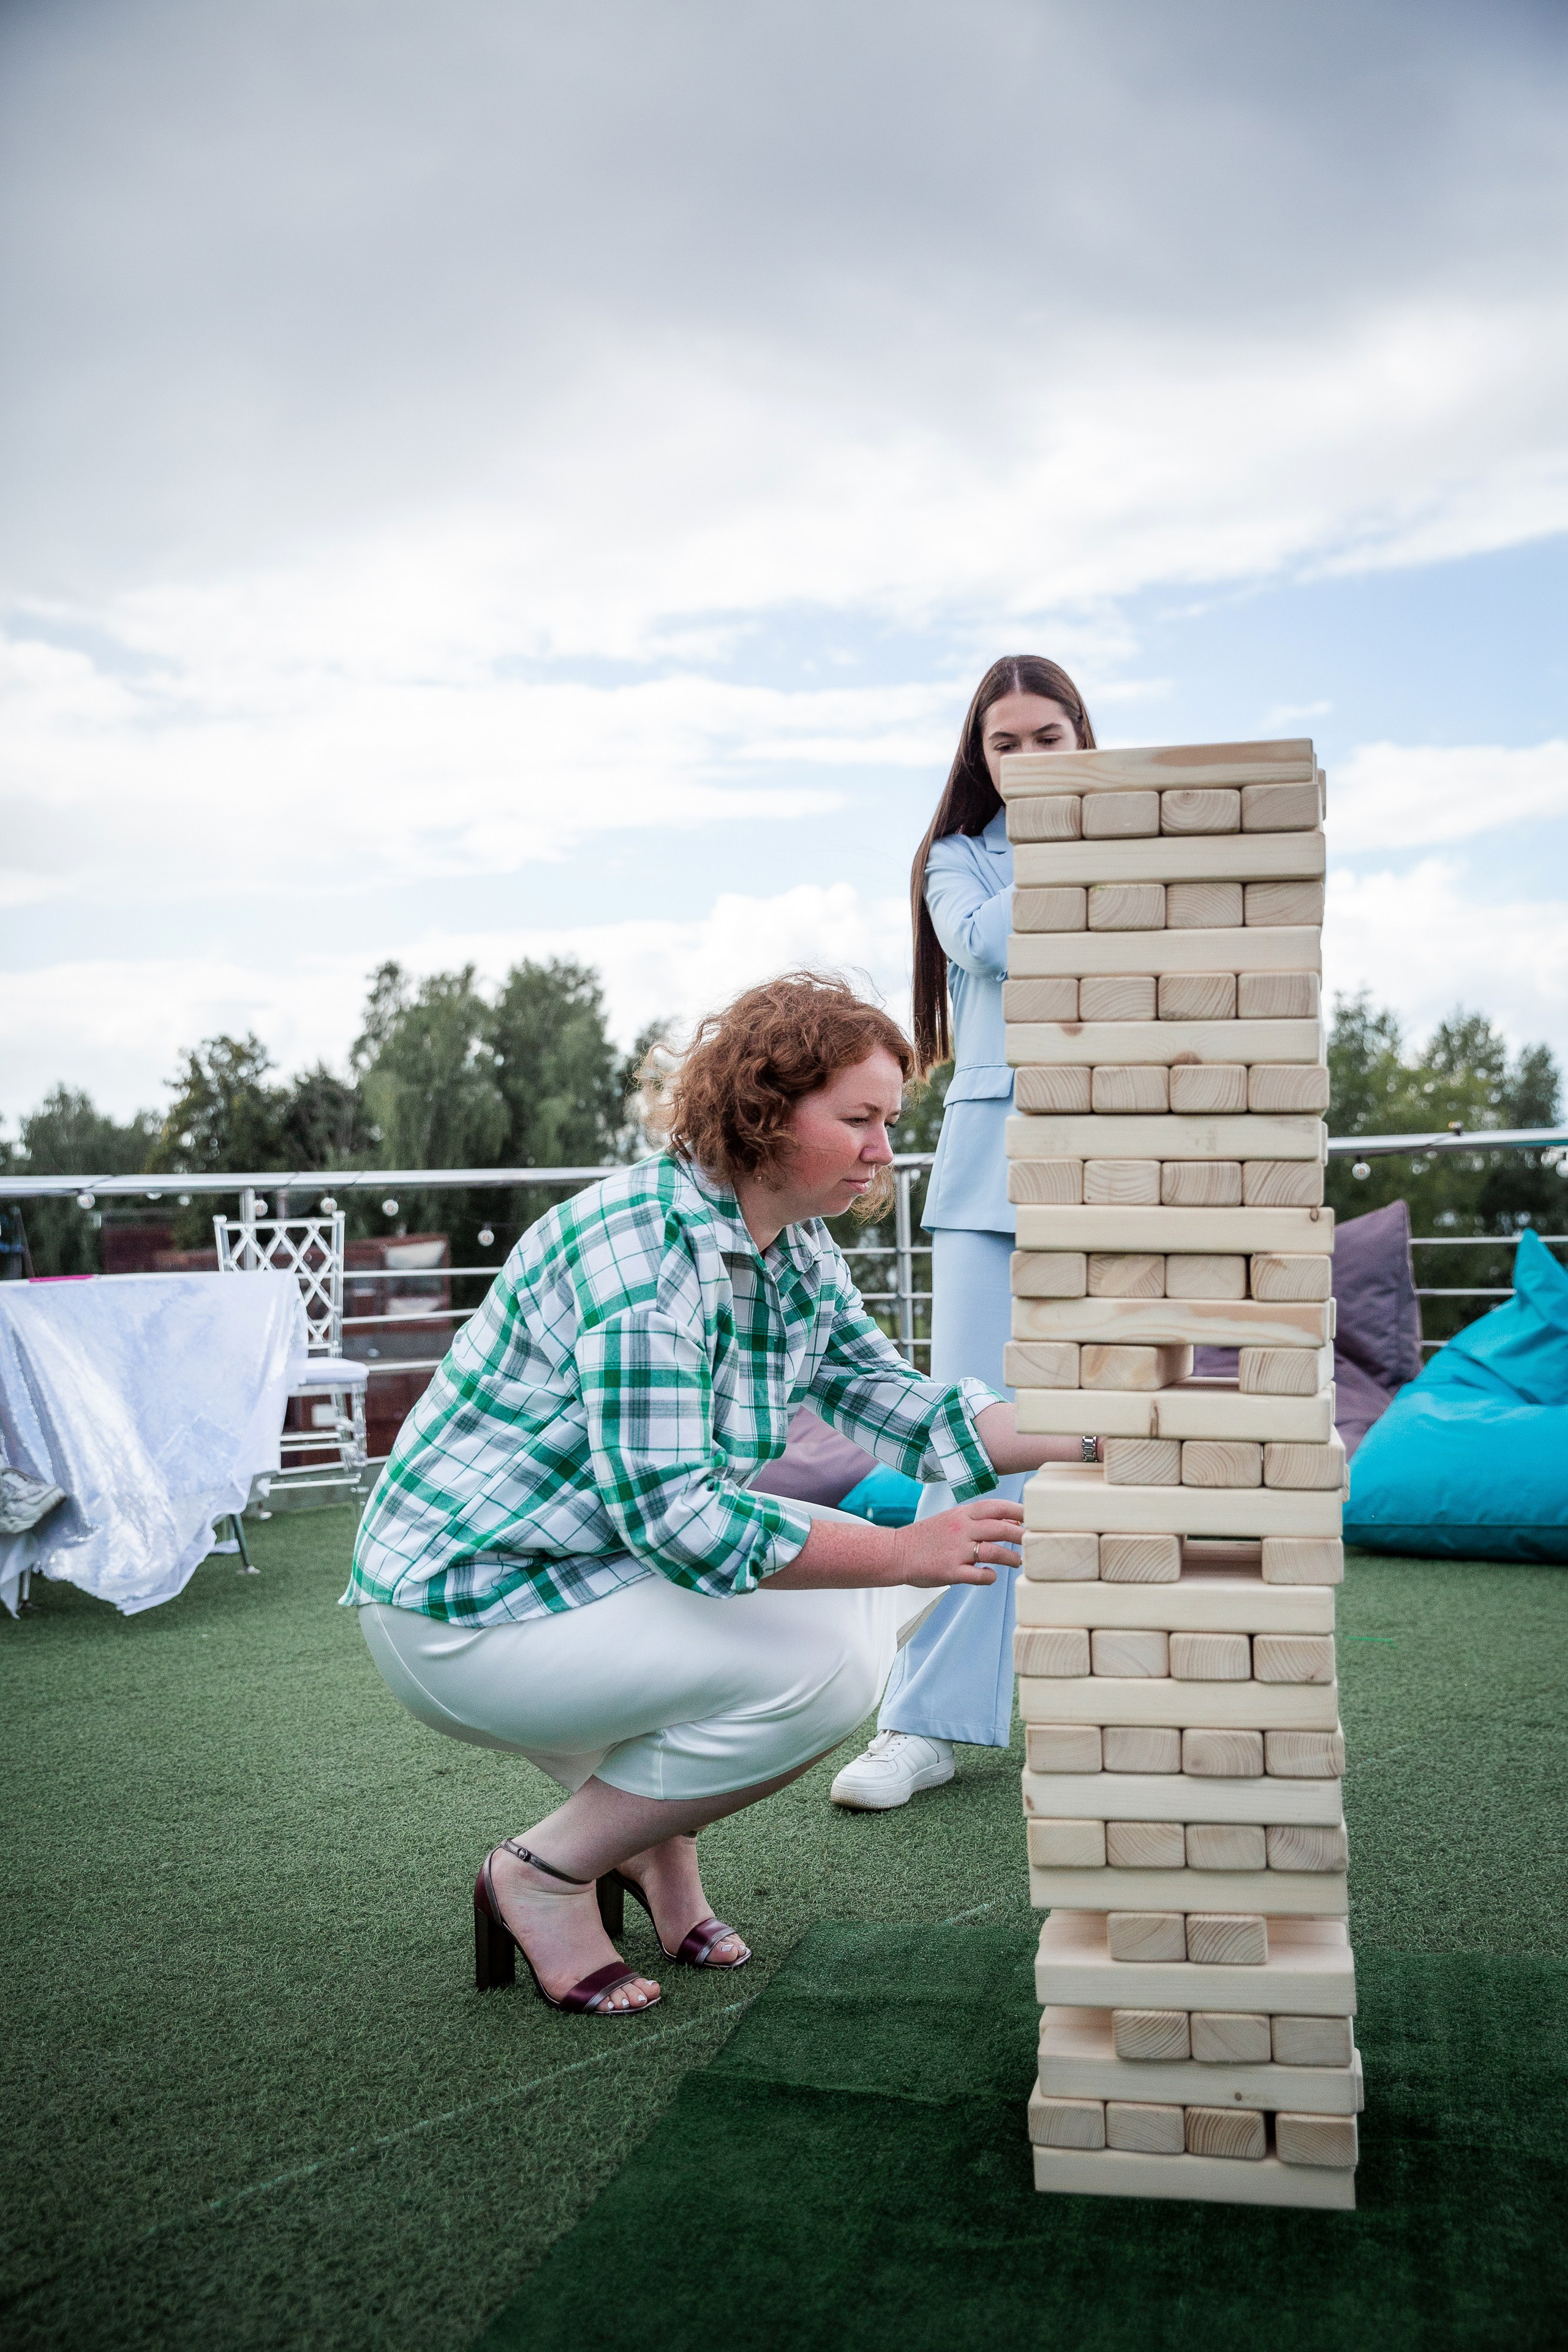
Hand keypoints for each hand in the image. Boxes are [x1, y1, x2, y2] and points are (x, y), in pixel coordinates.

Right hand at [888, 1496, 1024, 1586]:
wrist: (897, 1552)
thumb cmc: (929, 1536)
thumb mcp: (954, 1520)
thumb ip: (982, 1521)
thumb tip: (1015, 1523)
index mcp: (962, 1514)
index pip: (996, 1507)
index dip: (1018, 1510)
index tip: (1036, 1516)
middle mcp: (961, 1529)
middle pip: (1000, 1528)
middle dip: (1022, 1535)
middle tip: (1036, 1541)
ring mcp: (956, 1550)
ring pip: (994, 1552)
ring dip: (1012, 1558)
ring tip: (1019, 1561)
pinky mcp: (951, 1571)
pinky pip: (979, 1575)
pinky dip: (990, 1576)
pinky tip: (991, 1575)